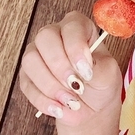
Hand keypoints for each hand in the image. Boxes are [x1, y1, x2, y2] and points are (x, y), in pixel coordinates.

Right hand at [20, 11, 122, 126]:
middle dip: (60, 65)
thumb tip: (82, 68)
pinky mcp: (27, 75)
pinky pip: (26, 84)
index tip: (86, 71)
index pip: (72, 26)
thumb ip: (97, 68)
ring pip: (31, 60)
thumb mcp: (108, 74)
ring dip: (50, 84)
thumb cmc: (101, 82)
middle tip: (76, 86)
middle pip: (45, 37)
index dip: (76, 48)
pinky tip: (59, 108)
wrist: (91, 107)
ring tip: (70, 101)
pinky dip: (43, 99)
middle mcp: (55, 34)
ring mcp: (38, 53)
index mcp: (79, 27)